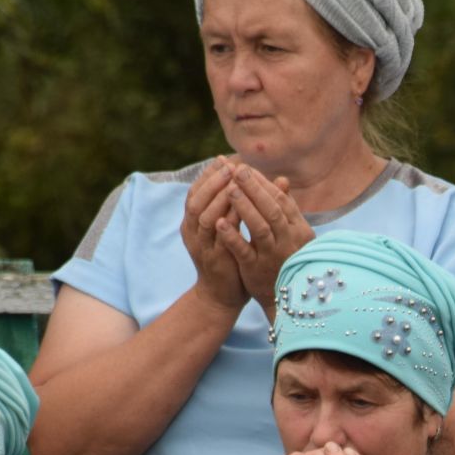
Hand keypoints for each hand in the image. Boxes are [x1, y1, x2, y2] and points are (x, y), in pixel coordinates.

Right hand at [180, 159, 248, 316]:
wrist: (223, 295)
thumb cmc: (231, 258)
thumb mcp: (234, 228)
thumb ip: (242, 204)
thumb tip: (262, 178)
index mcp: (194, 221)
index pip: (197, 190)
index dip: (209, 174)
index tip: (224, 159)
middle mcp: (192, 231)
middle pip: (196, 198)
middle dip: (212, 180)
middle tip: (229, 166)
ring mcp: (200, 245)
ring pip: (202, 215)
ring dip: (217, 197)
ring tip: (233, 181)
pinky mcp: (212, 259)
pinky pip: (216, 237)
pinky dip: (225, 222)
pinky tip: (238, 209)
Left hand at [217, 161, 315, 323]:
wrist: (286, 301)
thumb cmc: (288, 262)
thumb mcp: (292, 236)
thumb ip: (286, 209)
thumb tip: (282, 180)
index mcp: (298, 229)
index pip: (281, 200)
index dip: (263, 183)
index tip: (246, 168)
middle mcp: (288, 241)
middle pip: (272, 209)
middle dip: (254, 188)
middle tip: (236, 170)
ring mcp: (273, 256)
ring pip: (260, 227)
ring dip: (244, 207)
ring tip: (229, 190)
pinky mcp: (256, 270)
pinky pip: (244, 251)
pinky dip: (232, 236)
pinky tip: (219, 223)